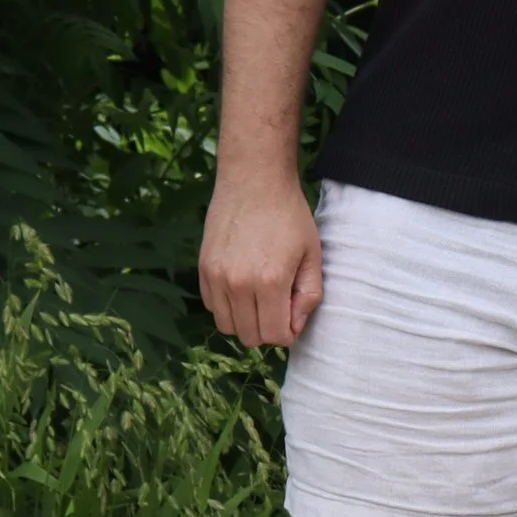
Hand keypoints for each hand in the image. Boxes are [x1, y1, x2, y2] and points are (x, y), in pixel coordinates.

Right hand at [199, 177, 324, 346]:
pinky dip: (227, 305)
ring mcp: (216, 277)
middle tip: (278, 305)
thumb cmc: (289, 216)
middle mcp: (237, 284)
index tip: (293, 315)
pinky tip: (242, 285)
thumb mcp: (313, 255)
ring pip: (227, 326)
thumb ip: (309, 295)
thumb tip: (294, 326)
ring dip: (246, 320)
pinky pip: (212, 306)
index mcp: (270, 282)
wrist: (254, 180)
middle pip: (249, 336)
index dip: (288, 333)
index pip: (276, 336)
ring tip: (260, 297)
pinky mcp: (203, 268)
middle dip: (268, 329)